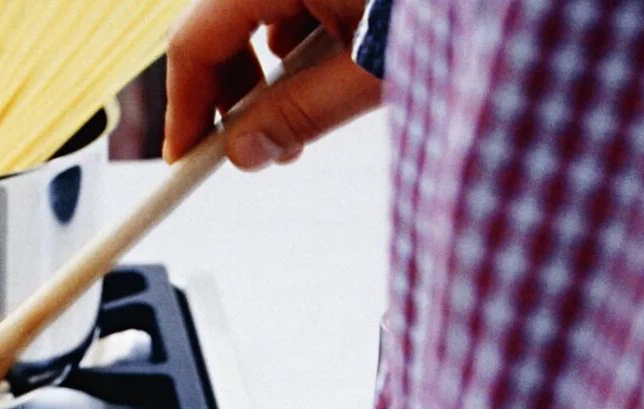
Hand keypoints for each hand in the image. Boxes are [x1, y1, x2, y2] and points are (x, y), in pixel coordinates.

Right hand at [165, 0, 383, 169]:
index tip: (183, 159)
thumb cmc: (459, 2)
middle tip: (247, 147)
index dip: (183, 105)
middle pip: (217, 25)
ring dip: (266, 70)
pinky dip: (297, 39)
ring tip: (301, 116)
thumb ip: (304, 111)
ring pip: (253, 13)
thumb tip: (243, 153)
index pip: (194, 40)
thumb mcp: (373, 70)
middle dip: (229, 92)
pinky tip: (327, 69)